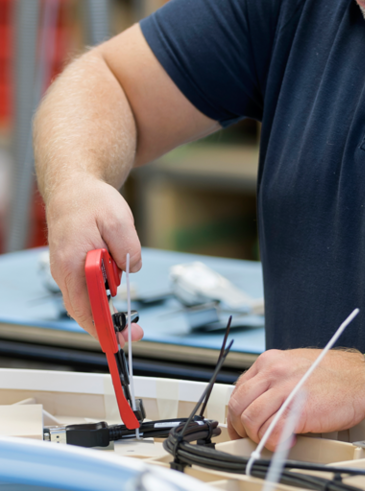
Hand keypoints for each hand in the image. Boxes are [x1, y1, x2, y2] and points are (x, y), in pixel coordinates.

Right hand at [45, 175, 143, 342]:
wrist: (74, 188)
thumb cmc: (92, 202)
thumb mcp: (118, 219)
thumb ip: (129, 247)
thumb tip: (132, 269)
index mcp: (72, 263)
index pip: (85, 307)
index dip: (104, 328)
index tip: (122, 340)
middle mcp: (64, 272)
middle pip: (84, 311)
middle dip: (109, 325)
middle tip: (135, 333)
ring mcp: (67, 272)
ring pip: (87, 300)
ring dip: (108, 305)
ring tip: (126, 293)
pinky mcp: (74, 268)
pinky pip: (88, 288)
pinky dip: (104, 292)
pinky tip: (116, 277)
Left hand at [227, 348, 364, 448]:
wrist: (364, 378)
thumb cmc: (338, 374)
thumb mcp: (298, 365)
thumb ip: (275, 379)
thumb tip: (260, 401)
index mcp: (271, 360)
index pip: (239, 389)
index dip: (239, 412)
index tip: (243, 424)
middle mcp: (274, 371)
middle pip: (239, 406)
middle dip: (242, 428)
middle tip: (254, 437)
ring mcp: (284, 389)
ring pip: (251, 421)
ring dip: (259, 437)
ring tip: (273, 439)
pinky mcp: (296, 410)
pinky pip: (270, 434)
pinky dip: (274, 444)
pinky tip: (286, 442)